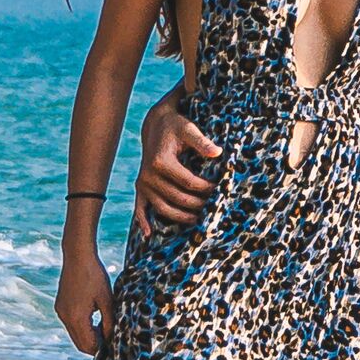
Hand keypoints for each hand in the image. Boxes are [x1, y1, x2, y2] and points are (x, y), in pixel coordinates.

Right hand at [57, 242, 111, 354]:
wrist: (77, 257)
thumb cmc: (94, 276)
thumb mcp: (107, 300)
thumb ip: (109, 321)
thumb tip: (112, 338)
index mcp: (76, 317)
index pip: (87, 345)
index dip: (101, 350)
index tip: (114, 348)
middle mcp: (65, 317)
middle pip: (80, 342)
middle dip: (95, 345)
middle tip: (111, 342)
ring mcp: (61, 311)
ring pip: (75, 334)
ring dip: (89, 336)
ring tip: (105, 330)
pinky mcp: (61, 306)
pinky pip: (72, 324)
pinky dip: (83, 326)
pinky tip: (95, 320)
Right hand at [138, 95, 219, 230]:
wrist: (156, 125)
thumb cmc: (176, 126)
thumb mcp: (188, 129)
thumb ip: (201, 141)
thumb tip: (217, 153)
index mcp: (161, 161)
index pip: (188, 182)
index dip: (206, 188)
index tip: (220, 189)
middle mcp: (148, 175)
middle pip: (177, 198)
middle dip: (197, 205)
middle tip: (214, 207)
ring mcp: (143, 183)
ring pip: (162, 207)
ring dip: (180, 217)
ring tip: (198, 220)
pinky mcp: (140, 187)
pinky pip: (140, 207)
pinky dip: (143, 221)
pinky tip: (149, 235)